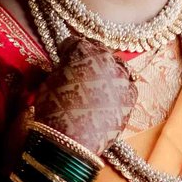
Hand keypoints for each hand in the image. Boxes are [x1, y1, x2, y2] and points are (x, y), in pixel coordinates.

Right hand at [27, 38, 137, 154]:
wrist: (73, 139)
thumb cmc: (55, 110)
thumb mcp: (48, 82)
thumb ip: (60, 68)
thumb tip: (63, 67)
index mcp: (83, 50)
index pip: (75, 42)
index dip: (67, 50)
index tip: (64, 56)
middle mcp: (107, 59)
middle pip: (99, 52)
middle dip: (89, 58)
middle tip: (81, 69)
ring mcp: (122, 77)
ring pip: (116, 67)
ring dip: (106, 72)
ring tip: (95, 84)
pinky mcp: (132, 96)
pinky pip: (126, 86)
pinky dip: (117, 89)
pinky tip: (107, 98)